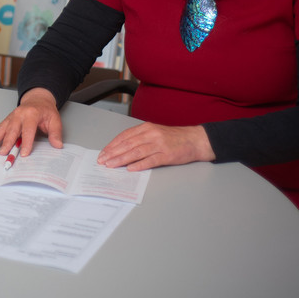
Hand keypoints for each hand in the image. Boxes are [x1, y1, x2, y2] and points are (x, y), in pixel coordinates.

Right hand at [0, 87, 62, 156]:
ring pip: (2, 129)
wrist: (38, 99)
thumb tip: (57, 145)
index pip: (28, 130)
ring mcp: (12, 117)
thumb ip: (55, 133)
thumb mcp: (55, 120)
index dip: (26, 142)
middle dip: (7, 142)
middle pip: (12, 130)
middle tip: (3, 153)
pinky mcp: (7, 120)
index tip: (24, 153)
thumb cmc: (46, 110)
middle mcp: (19, 114)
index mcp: (31, 114)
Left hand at [97, 122, 213, 170]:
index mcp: (146, 128)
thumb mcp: (155, 133)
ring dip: (121, 159)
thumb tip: (122, 149)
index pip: (124, 136)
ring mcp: (159, 144)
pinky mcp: (167, 155)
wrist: (196, 140)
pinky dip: (139, 165)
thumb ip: (140, 138)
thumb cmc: (174, 138)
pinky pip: (151, 160)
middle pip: (127, 144)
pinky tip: (130, 169)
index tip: (103, 153)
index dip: (112, 145)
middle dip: (113, 153)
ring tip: (111, 165)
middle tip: (102, 161)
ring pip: (136, 152)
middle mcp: (151, 134)